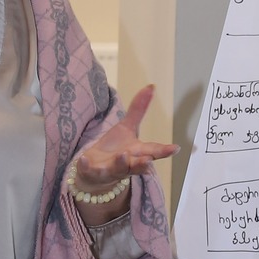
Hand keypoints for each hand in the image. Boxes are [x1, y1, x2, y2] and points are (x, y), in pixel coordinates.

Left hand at [71, 85, 178, 217]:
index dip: (164, 151)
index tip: (175, 148)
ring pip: (118, 169)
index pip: (152, 151)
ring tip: (123, 155)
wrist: (94, 172)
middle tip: (148, 160)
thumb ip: (138, 110)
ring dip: (121, 163)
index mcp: (137, 153)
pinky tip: (83, 159)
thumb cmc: (115, 150)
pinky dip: (86, 165)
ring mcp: (109, 169)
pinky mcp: (92, 172)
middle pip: (137, 165)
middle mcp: (126, 164)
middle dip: (143, 164)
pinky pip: (89, 169)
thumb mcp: (126, 128)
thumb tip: (151, 86)